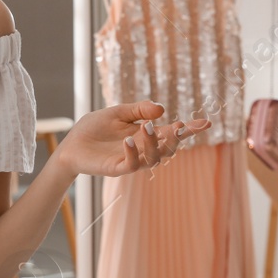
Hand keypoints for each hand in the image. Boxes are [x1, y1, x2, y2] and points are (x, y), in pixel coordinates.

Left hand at [53, 101, 210, 178]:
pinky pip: (132, 164)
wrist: (71, 144)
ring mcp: (131, 160)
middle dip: (177, 137)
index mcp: (145, 135)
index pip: (171, 132)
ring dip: (154, 142)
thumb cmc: (94, 128)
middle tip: (181, 125)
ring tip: (146, 126)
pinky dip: (133, 152)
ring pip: (154, 158)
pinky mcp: (116, 168)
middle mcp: (142, 149)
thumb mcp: (118, 112)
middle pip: (168, 147)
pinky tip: (128, 139)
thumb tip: (162, 110)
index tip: (206, 122)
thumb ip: (138, 110)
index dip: (189, 129)